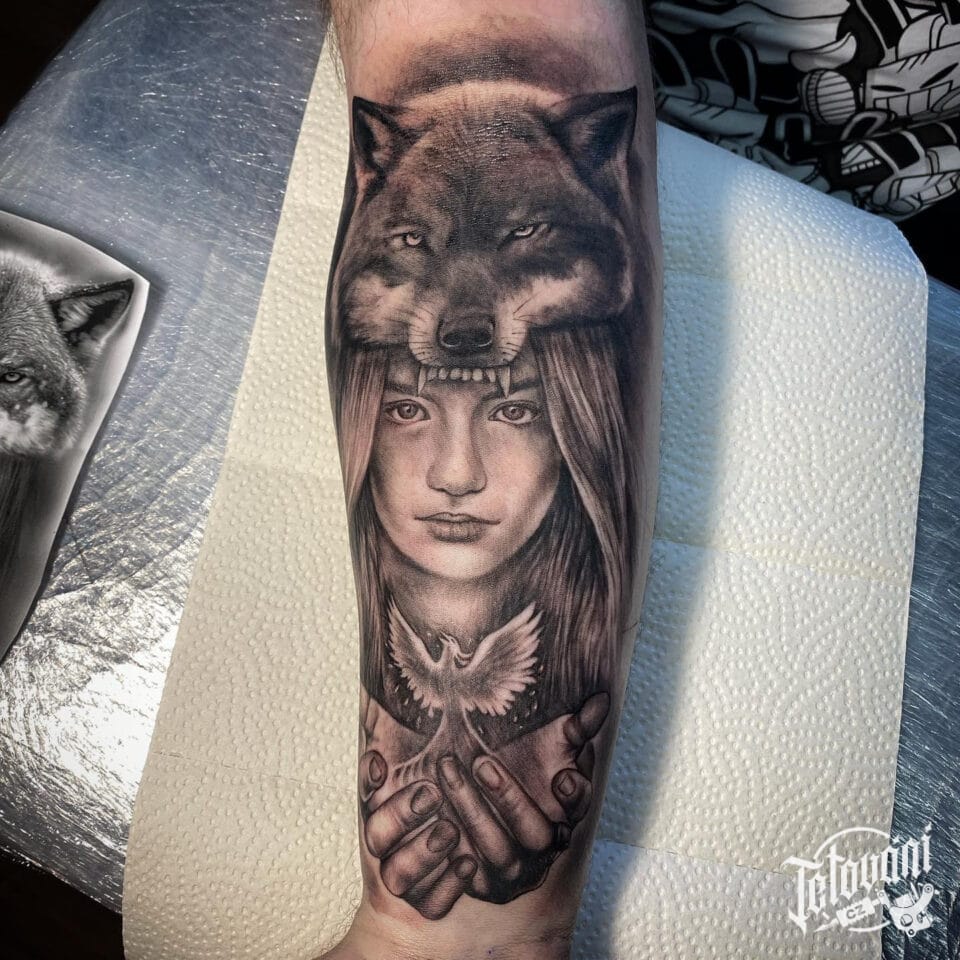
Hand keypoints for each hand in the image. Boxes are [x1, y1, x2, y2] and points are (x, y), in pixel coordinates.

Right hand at [359, 751, 477, 919]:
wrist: (457, 864)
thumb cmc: (441, 795)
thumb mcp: (421, 768)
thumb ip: (401, 746)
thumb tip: (378, 714)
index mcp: (380, 820)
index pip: (365, 808)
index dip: (373, 789)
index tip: (385, 764)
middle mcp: (387, 853)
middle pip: (376, 837)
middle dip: (402, 817)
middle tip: (432, 793)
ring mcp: (409, 883)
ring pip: (400, 878)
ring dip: (423, 854)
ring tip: (450, 830)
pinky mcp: (432, 903)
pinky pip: (432, 905)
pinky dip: (448, 886)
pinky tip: (468, 864)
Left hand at [439, 691, 608, 903]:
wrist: (477, 795)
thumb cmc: (521, 765)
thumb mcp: (547, 743)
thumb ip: (574, 726)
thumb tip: (602, 700)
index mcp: (566, 812)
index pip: (579, 808)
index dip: (574, 796)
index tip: (563, 775)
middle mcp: (544, 847)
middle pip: (536, 834)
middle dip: (509, 799)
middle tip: (481, 762)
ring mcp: (513, 870)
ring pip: (496, 851)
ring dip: (470, 810)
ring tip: (446, 769)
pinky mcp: (480, 883)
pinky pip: (464, 873)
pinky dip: (448, 844)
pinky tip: (432, 812)